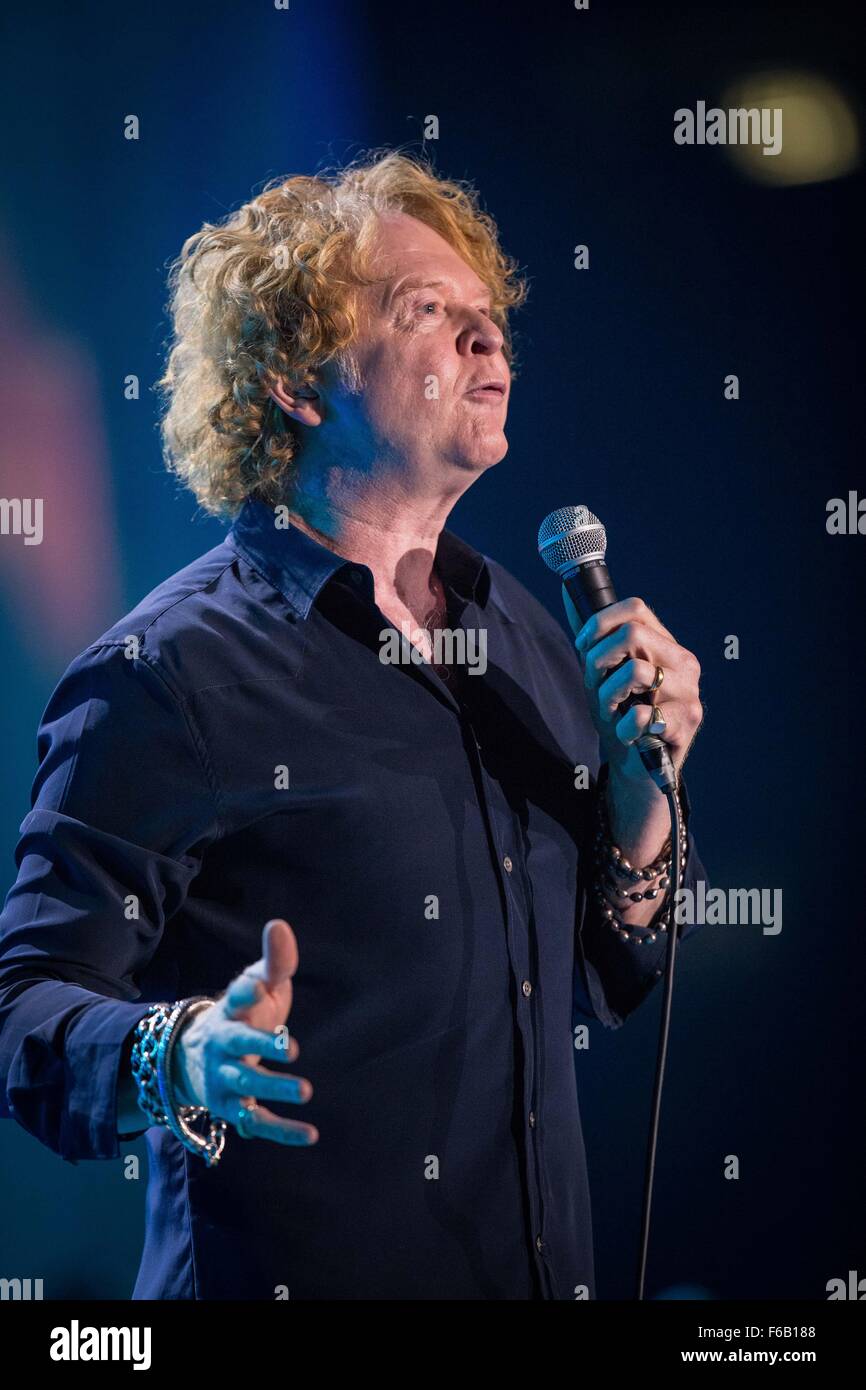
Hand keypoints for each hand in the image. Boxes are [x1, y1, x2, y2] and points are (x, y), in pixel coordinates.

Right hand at [171, 919, 318, 1146]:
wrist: (198, 1057)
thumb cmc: (244, 1013)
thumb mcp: (260, 984)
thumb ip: (275, 960)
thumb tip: (279, 925)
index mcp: (230, 1011)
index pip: (233, 998)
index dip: (245, 991)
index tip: (258, 985)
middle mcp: (223, 1046)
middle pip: (238, 1046)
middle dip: (262, 1046)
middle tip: (293, 1048)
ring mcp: (225, 1079)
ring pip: (246, 1085)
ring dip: (273, 1088)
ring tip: (306, 1090)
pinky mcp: (233, 1108)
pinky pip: (256, 1123)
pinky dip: (281, 1131)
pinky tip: (311, 1134)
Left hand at [564, 591, 702, 785]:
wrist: (637, 767)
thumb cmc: (621, 717)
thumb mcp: (600, 674)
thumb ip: (591, 637)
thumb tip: (567, 591)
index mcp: (666, 645)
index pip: (636, 608)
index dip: (601, 623)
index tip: (584, 648)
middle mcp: (684, 662)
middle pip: (632, 634)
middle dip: (599, 662)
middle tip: (597, 687)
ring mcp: (689, 692)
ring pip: (635, 672)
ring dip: (608, 697)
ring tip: (613, 713)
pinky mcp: (687, 723)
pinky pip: (641, 715)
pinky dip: (623, 729)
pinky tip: (628, 735)